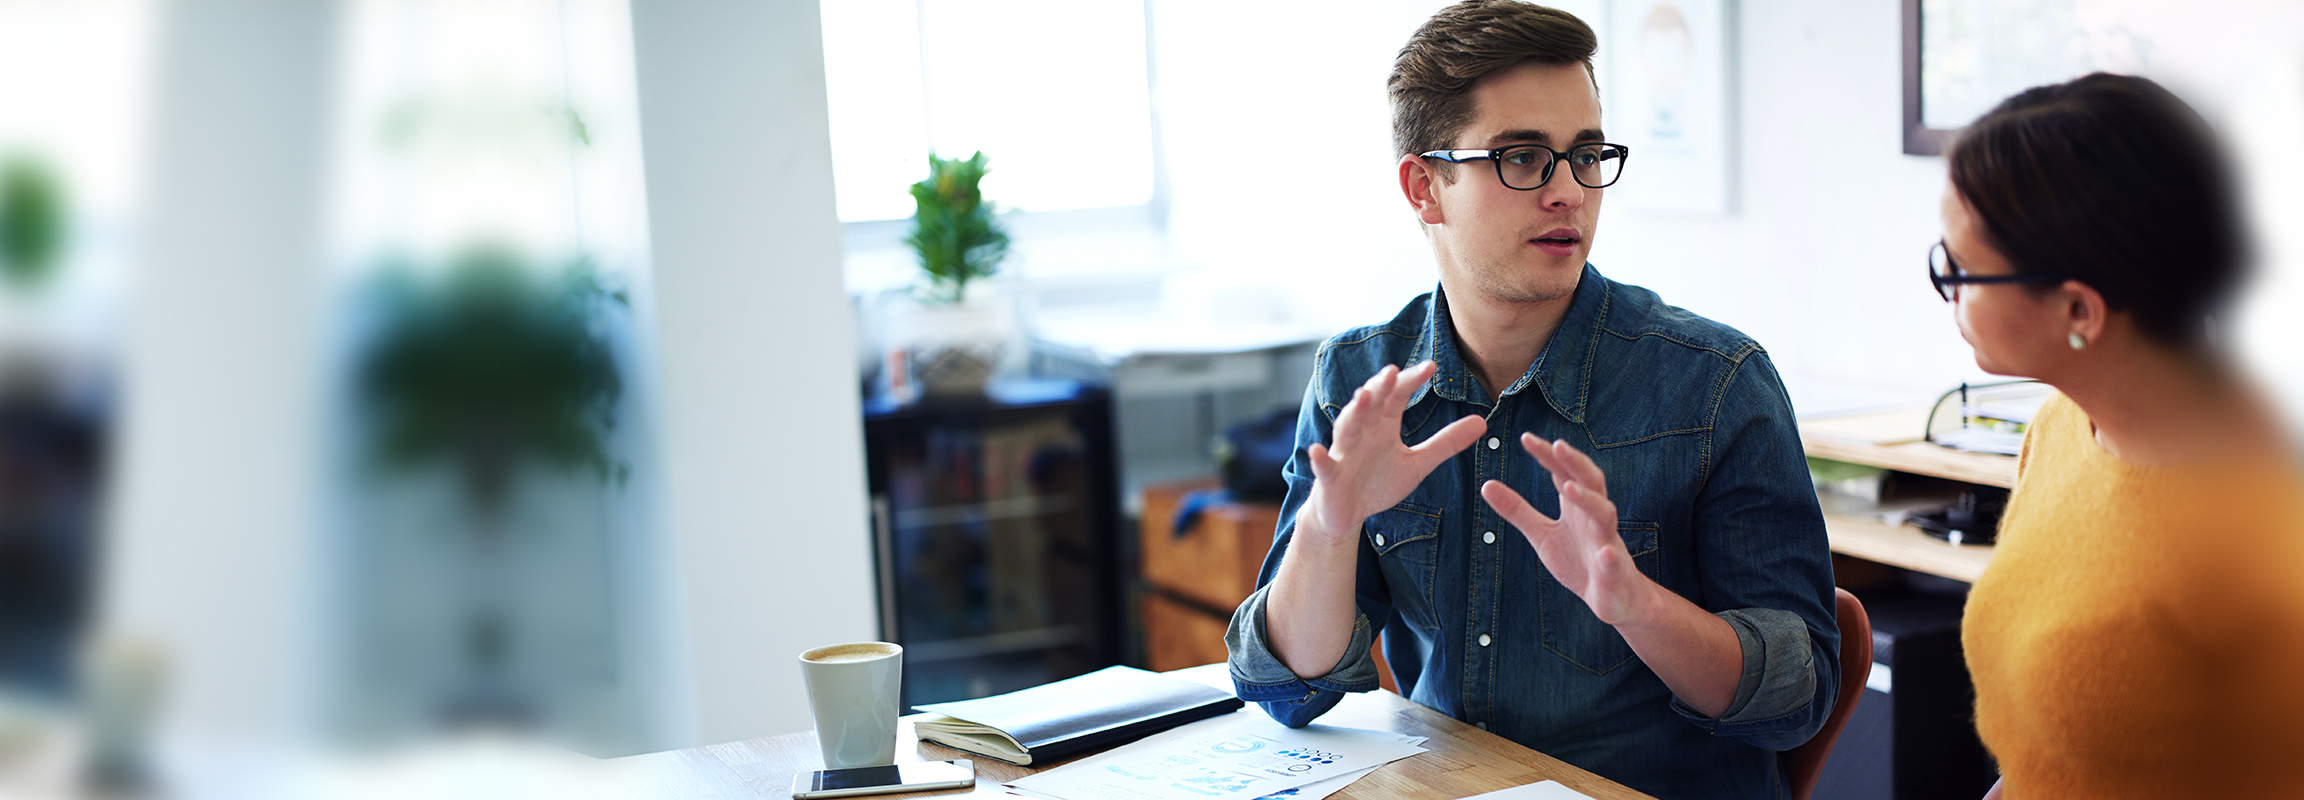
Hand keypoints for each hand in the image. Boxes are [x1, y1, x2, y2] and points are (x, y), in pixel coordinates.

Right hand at [1299, 361, 1485, 545]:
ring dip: (1353, 413)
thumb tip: (1482, 421)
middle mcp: (1362, 433)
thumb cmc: (1378, 483)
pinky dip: (1319, 458)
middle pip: (1370, 405)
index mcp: (1383, 426)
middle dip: (1380, 388)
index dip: (1411, 382)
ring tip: (1362, 397)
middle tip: (1394, 371)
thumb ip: (1446, 443)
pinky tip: (1317, 451)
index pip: (1397, 397)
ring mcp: (1343, 453)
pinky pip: (1323, 466)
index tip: (1431, 366)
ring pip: (1347, 428)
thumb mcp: (1418, 464)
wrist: (1345, 513)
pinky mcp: (1329, 477)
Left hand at [1481, 434, 1652, 624]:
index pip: (1563, 473)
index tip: (1526, 438)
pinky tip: (1604, 554)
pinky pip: (1614, 562)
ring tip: (1569, 488)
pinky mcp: (1614, 571)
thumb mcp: (1542, 535)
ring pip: (1604, 514)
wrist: (1614, 598)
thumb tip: (1486, 484)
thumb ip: (1518, 510)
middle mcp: (1594, 517)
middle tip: (1557, 445)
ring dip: (1589, 500)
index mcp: (1576, 507)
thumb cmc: (1579, 561)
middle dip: (1575, 463)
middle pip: (1590, 482)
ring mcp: (1607, 542)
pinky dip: (1610, 557)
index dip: (1548, 455)